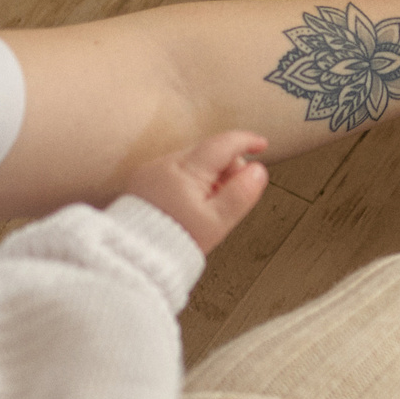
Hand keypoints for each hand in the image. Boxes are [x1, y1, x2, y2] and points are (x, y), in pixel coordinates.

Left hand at [125, 131, 267, 251]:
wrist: (137, 257)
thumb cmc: (176, 242)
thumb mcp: (217, 222)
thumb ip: (241, 193)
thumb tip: (257, 170)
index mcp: (185, 171)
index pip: (223, 144)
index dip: (246, 141)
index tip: (262, 145)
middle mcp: (165, 164)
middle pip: (209, 151)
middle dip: (227, 167)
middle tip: (229, 195)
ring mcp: (151, 170)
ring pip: (192, 160)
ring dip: (207, 175)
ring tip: (206, 206)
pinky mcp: (142, 179)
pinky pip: (174, 170)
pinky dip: (188, 180)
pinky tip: (188, 204)